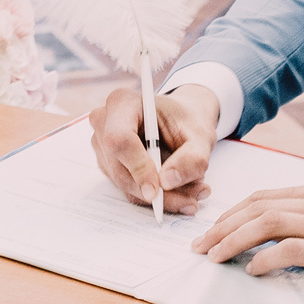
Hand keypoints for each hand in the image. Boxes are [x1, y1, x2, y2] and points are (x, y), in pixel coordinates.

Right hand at [91, 83, 219, 213]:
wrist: (181, 122)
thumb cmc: (187, 122)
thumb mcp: (201, 136)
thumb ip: (191, 158)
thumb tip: (167, 182)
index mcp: (123, 103)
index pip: (120, 139)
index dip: (137, 167)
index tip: (159, 190)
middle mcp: (104, 123)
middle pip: (120, 168)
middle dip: (154, 191)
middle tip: (189, 201)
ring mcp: (102, 146)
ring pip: (124, 183)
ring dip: (159, 197)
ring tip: (192, 194)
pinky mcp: (108, 165)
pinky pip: (127, 189)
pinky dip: (153, 197)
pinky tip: (178, 193)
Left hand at [193, 179, 303, 290]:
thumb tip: (292, 234)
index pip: (264, 197)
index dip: (232, 213)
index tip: (212, 230)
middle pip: (257, 207)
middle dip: (221, 226)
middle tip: (199, 246)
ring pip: (266, 224)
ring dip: (232, 241)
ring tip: (213, 258)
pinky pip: (291, 251)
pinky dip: (265, 260)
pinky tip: (252, 272)